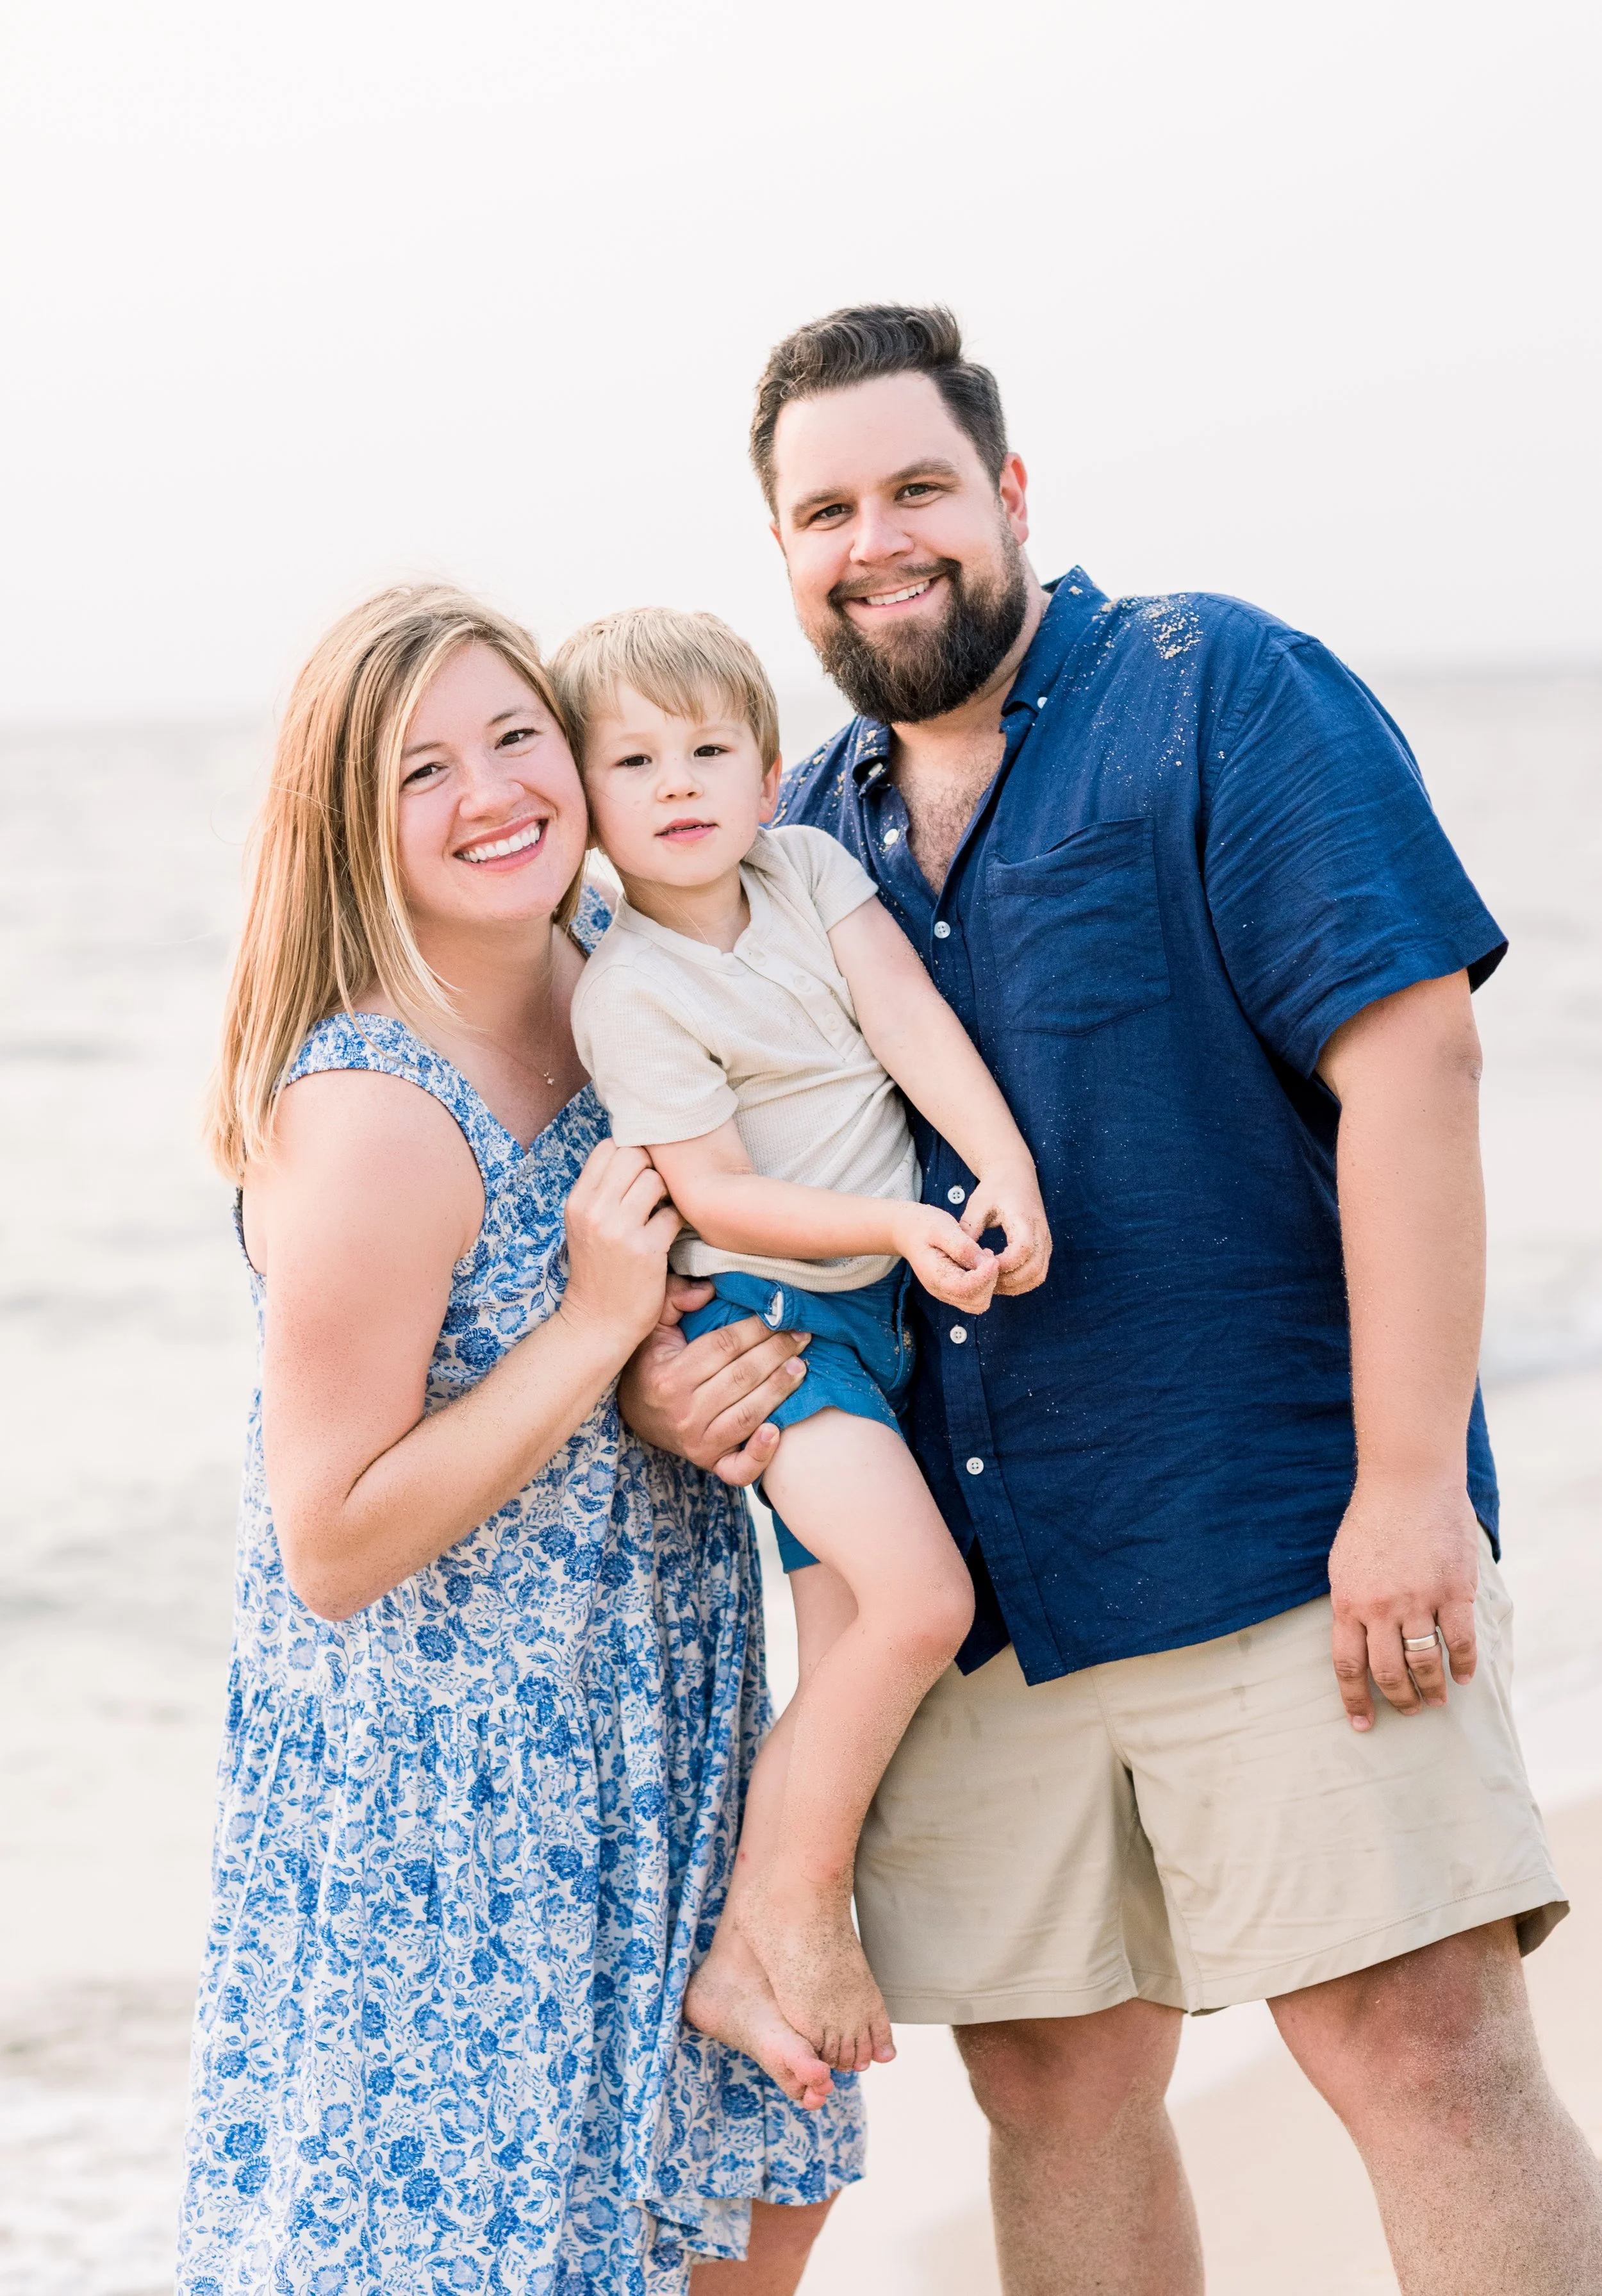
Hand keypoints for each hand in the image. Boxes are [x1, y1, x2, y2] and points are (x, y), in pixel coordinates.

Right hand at [557, 1141, 682, 1352]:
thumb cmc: (597, 1270)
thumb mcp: (585, 1225)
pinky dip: (676, 1221)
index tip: (639, 1173)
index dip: (630, 1153)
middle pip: (633, 1155)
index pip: (608, 1147)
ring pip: (655, 1179)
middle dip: (651, 1167)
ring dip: (666, 1193)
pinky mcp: (645, 1250)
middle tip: (656, 1190)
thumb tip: (634, 1152)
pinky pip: (673, 1214)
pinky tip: (669, 1234)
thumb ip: (602, 1192)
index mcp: (577, 1201)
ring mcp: (618, 1230)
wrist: (597, 1322)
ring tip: (662, 1211)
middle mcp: (593, 1211)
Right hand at [618, 1274, 811, 1483]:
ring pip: (748, 1415)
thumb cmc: (652, 1364)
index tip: (780, 1313)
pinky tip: (778, 1431)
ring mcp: (697, 1442)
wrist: (636, 1416)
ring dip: (780, 1389)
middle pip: (742, 1378)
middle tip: (802, 1335)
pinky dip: (761, 1453)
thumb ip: (673, 1299)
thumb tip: (708, 1289)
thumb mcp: (652, 1328)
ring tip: (801, 1366)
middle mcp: (683, 1412)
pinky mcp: (710, 1463)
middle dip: (777, 1352)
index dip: (757, 1327)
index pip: (723, 1346)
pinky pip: (739, 1468)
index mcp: (670, 1376)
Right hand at [893, 1204, 998, 1313]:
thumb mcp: (943, 1228)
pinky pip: (975, 1297)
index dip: (984, 1277)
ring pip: (978, 1303)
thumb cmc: (924, 1226)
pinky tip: (979, 1263)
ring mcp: (946, 1293)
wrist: (907, 1232)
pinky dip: (984, 1284)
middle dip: (989, 1281)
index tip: (992, 1258)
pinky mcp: (953, 1291)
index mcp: (935, 1276)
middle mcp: (940, 1290)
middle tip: (988, 1256)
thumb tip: (984, 1263)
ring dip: (988, 1283)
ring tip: (984, 1258)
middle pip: (976, 1302)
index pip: (965, 1289)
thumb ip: (962, 1246)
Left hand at [961, 1159, 1051, 1295]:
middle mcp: (1040, 1232)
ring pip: (1038, 1276)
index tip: (982, 1266)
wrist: (1015, 1176)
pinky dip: (1021, 1282)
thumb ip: (970, 1229)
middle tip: (983, 1280)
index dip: (1002, 1264)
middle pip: (1034, 1269)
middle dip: (1007, 1281)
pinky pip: (1038, 1273)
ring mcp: (1045, 1241)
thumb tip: (960, 1257)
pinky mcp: (1044, 1247)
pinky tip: (1000, 1278)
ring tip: (990, 1282)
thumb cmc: (994, 1189)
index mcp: (1024, 1219)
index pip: (1022, 1250)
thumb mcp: (977, 1204)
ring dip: (1015, 1285)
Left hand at [1327, 1477, 1480, 1730]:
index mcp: (1348, 1602)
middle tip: (1410, 1710)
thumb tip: (1358, 1639)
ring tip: (1436, 1700)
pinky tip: (1464, 1676)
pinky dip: (1463, 1665)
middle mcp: (1381, 1608)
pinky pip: (1460, 1641)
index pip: (1347, 1665)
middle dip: (1399, 1700)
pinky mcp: (1453, 1592)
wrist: (1408, 1481)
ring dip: (1432, 1689)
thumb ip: (1352, 1603)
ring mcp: (1418, 1601)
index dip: (1355, 1699)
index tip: (1363, 1723)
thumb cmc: (1373, 1519)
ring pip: (1425, 1663)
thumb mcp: (1344, 1563)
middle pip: (1388, 1672)